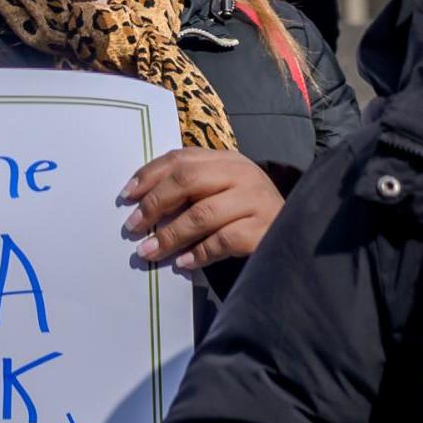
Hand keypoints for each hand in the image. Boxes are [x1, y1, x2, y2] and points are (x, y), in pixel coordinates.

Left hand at [119, 148, 285, 272]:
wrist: (297, 233)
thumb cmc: (247, 213)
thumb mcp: (221, 191)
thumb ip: (190, 189)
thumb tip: (140, 205)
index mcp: (227, 159)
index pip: (180, 158)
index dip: (149, 175)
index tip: (126, 196)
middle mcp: (242, 173)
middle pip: (188, 180)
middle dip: (155, 204)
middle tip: (133, 226)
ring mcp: (256, 199)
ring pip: (203, 214)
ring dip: (170, 235)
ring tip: (148, 252)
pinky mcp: (264, 228)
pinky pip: (223, 240)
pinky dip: (198, 253)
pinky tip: (182, 264)